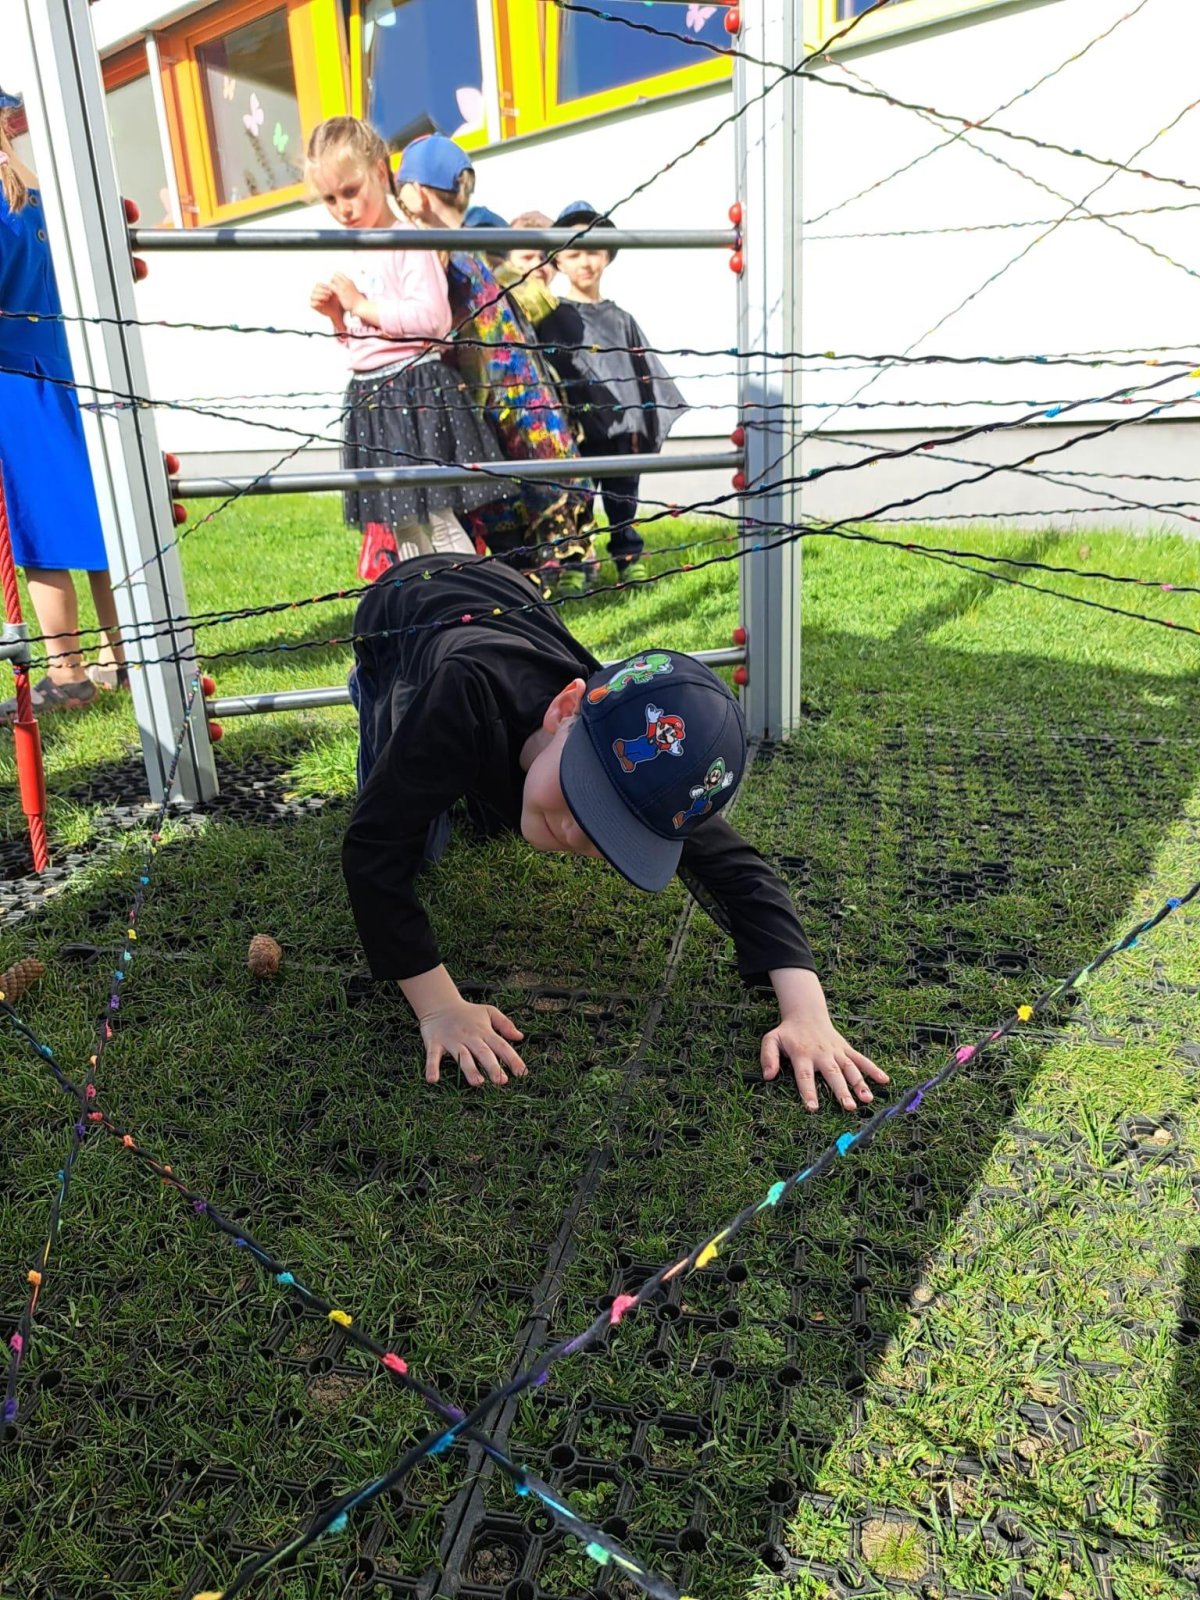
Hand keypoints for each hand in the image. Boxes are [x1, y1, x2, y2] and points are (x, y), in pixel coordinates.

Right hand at [310, 281, 340, 316]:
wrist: (339, 311)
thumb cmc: (339, 301)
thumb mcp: (338, 293)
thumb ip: (335, 286)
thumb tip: (335, 276)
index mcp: (321, 289)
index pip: (318, 284)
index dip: (323, 286)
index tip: (330, 288)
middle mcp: (317, 294)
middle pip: (314, 289)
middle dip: (322, 291)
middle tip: (330, 294)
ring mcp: (316, 300)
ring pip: (312, 296)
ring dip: (320, 296)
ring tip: (327, 298)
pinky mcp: (315, 307)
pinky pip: (312, 304)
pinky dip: (317, 303)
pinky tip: (323, 303)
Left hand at [330, 271, 364, 314]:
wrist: (360, 306)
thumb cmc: (356, 301)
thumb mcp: (353, 291)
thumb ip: (348, 288)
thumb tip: (344, 289)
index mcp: (350, 281)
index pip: (340, 273)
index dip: (336, 278)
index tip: (336, 285)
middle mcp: (347, 282)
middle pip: (336, 274)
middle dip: (332, 280)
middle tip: (333, 288)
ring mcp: (344, 287)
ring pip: (333, 278)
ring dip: (330, 284)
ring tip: (332, 291)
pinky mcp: (340, 293)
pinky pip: (331, 286)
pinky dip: (329, 289)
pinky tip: (331, 295)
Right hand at [419, 998, 527, 1087]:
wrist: (439, 1003)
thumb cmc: (468, 1012)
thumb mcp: (489, 1012)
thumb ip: (505, 1024)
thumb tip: (520, 1037)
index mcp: (484, 1031)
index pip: (501, 1046)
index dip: (513, 1059)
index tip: (523, 1073)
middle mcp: (470, 1037)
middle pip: (483, 1053)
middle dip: (493, 1067)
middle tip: (502, 1081)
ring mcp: (452, 1041)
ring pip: (462, 1056)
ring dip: (470, 1069)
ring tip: (478, 1082)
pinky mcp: (435, 1043)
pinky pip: (433, 1056)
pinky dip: (432, 1067)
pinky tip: (433, 1080)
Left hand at [761, 1013, 887, 1111]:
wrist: (806, 1014)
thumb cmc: (788, 1033)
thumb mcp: (771, 1040)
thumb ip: (768, 1057)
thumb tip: (768, 1076)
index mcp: (802, 1055)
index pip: (805, 1076)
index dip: (808, 1092)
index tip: (813, 1108)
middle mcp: (821, 1055)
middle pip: (832, 1075)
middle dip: (841, 1091)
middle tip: (849, 1107)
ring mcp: (836, 1052)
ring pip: (850, 1068)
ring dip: (860, 1083)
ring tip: (867, 1099)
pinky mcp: (846, 1049)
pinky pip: (861, 1059)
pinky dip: (873, 1068)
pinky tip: (884, 1080)